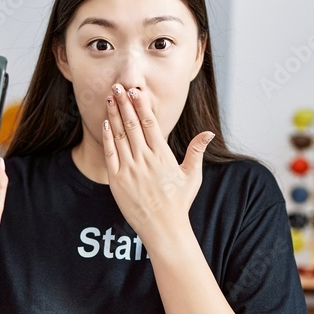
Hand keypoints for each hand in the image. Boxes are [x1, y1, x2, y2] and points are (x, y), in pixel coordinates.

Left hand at [102, 83, 213, 247]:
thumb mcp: (192, 176)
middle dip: (124, 103)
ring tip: (110, 98)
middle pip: (132, 124)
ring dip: (114, 115)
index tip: (136, 90)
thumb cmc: (178, 202)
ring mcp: (130, 169)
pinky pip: (110, 153)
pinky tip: (105, 123)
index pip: (150, 123)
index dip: (141, 105)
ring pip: (119, 135)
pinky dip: (107, 137)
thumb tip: (209, 132)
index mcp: (163, 156)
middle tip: (118, 86)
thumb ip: (197, 151)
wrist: (163, 228)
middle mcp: (145, 159)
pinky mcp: (117, 180)